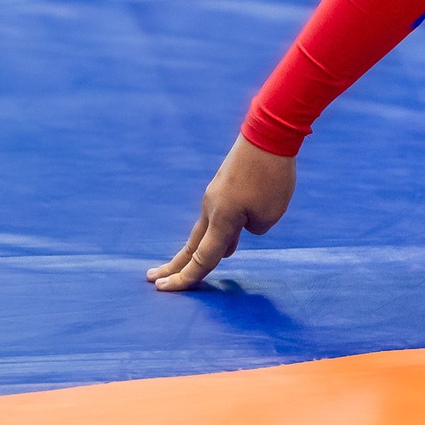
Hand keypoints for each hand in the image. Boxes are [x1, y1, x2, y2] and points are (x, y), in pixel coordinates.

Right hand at [147, 135, 296, 291]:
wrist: (267, 134)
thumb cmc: (271, 177)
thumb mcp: (270, 214)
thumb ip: (252, 229)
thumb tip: (242, 227)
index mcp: (222, 220)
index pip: (203, 258)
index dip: (185, 278)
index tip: (164, 290)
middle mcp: (212, 209)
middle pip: (192, 246)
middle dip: (175, 266)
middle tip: (153, 279)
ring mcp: (216, 195)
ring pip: (206, 231)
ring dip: (199, 250)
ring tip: (184, 267)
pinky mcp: (224, 186)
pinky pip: (218, 217)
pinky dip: (216, 234)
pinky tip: (229, 242)